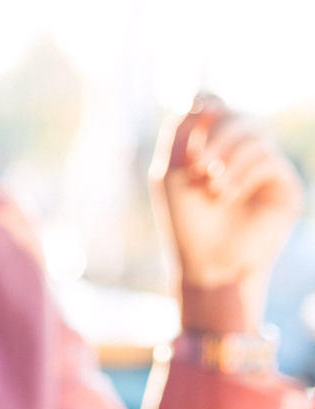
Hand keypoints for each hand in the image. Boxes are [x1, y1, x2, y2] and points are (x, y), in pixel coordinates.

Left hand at [150, 95, 301, 332]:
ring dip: (229, 157)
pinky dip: (244, 172)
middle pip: (237, 117)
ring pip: (256, 135)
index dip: (208, 104)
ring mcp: (265, 169)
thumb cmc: (185, 223)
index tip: (198, 111)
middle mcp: (241, 155)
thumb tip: (201, 98)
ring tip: (212, 186)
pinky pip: (269, 159)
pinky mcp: (284, 186)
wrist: (206, 264)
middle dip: (217, 135)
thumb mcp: (170, 174)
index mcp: (214, 149)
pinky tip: (227, 194)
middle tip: (200, 166)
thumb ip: (180, 133)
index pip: (217, 108)